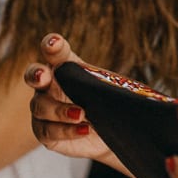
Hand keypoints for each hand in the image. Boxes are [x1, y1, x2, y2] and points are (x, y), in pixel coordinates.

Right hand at [25, 34, 117, 165]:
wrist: (111, 133)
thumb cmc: (109, 102)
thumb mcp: (113, 88)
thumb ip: (113, 82)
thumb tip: (145, 88)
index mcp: (65, 67)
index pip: (55, 51)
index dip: (52, 45)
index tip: (54, 43)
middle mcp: (49, 85)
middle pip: (33, 75)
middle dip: (36, 74)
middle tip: (45, 76)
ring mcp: (43, 109)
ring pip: (40, 107)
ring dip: (60, 110)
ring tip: (82, 113)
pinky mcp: (45, 132)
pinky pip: (47, 131)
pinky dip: (66, 130)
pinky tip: (83, 129)